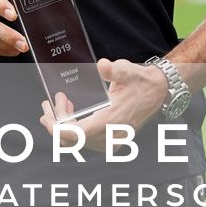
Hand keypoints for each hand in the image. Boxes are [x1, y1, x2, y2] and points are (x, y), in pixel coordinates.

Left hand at [36, 58, 167, 149]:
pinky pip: (85, 140)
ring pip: (77, 141)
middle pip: (71, 139)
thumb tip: (102, 65)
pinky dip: (75, 127)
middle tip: (49, 102)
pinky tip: (72, 111)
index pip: (74, 135)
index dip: (56, 128)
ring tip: (60, 102)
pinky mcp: (111, 140)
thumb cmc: (141, 82)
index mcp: (110, 122)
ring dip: (65, 123)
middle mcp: (110, 137)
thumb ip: (114, 70)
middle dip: (56, 121)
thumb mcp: (128, 71)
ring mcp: (111, 141)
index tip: (46, 113)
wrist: (159, 91)